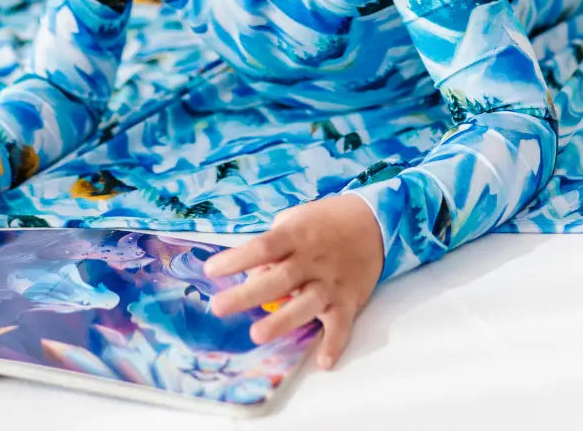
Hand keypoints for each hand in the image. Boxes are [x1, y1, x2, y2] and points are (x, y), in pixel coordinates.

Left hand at [203, 193, 384, 370]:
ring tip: (257, 334)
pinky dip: (334, 344)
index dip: (236, 259)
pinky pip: (342, 325)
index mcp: (295, 236)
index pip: (262, 247)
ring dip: (282, 320)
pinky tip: (323, 361)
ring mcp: (331, 282)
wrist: (372, 222)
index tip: (210, 271)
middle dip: (248, 294)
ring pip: (306, 303)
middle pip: (278, 278)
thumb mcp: (294, 220)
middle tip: (218, 307)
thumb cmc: (322, 222)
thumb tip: (251, 275)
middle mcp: (312, 260)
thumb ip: (272, 246)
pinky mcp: (349, 301)